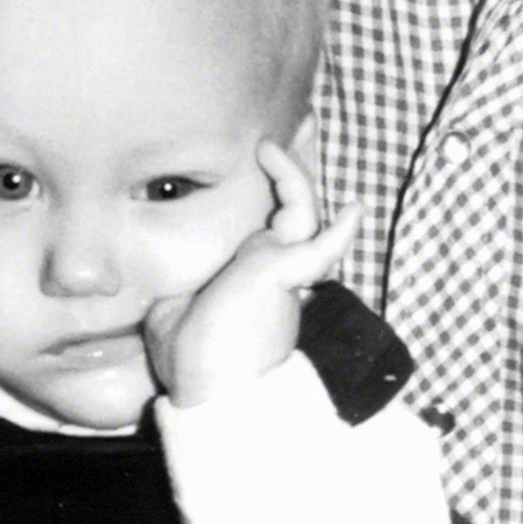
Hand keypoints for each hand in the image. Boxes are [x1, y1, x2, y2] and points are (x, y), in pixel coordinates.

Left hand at [145, 143, 362, 407]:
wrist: (213, 393)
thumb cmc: (195, 362)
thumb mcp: (172, 314)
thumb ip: (183, 290)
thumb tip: (166, 289)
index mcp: (246, 276)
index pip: (264, 228)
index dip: (267, 196)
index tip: (260, 164)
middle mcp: (269, 269)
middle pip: (291, 211)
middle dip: (293, 172)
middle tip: (294, 130)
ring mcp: (281, 270)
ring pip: (301, 213)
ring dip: (295, 177)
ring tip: (282, 139)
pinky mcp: (283, 271)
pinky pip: (319, 244)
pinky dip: (338, 231)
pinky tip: (356, 210)